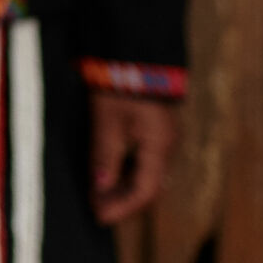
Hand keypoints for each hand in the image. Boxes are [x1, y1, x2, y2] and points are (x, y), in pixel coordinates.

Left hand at [88, 92, 179, 223]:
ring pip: (146, 172)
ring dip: (123, 185)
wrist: (135, 47)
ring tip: (98, 191)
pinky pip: (144, 157)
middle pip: (148, 185)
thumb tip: (100, 188)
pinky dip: (126, 168)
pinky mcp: (154, 124)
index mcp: (159, 147)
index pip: (144, 191)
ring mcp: (162, 135)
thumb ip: (104, 156)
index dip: (121, 207)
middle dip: (122, 200)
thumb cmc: (121, 83)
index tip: (98, 215)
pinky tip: (108, 168)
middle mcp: (166, 145)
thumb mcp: (107, 121)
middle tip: (96, 206)